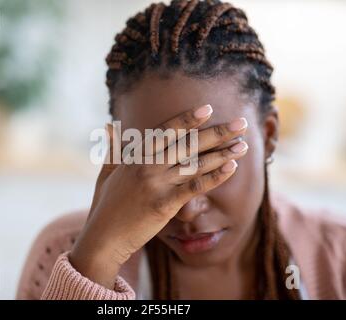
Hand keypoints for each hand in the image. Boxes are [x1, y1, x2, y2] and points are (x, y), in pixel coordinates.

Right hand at [69, 105, 247, 287]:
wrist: (102, 238)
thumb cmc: (105, 206)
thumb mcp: (106, 173)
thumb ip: (113, 149)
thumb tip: (111, 125)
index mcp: (135, 157)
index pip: (166, 131)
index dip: (188, 119)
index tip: (208, 108)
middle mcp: (147, 166)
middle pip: (187, 144)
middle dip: (216, 132)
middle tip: (240, 123)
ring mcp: (156, 184)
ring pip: (195, 163)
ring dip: (222, 153)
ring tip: (243, 145)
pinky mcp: (164, 205)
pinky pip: (194, 187)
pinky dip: (214, 177)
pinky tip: (231, 168)